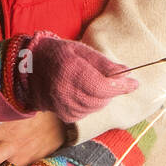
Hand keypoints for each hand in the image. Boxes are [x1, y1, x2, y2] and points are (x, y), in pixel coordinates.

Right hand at [21, 34, 136, 120]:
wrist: (30, 68)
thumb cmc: (58, 54)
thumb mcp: (81, 50)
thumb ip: (103, 63)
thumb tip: (127, 73)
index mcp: (71, 71)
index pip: (103, 86)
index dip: (121, 86)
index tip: (135, 83)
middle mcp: (66, 91)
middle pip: (102, 98)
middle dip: (110, 89)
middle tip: (105, 77)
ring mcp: (64, 106)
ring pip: (96, 107)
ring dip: (100, 97)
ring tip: (89, 82)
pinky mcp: (64, 115)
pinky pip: (88, 112)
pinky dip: (90, 104)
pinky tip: (81, 92)